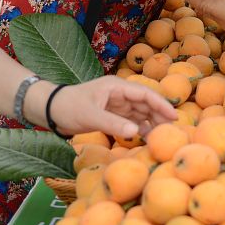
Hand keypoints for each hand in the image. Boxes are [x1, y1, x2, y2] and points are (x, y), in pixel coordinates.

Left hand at [49, 75, 177, 137]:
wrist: (51, 111)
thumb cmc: (69, 108)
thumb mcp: (91, 116)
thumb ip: (113, 124)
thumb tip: (137, 133)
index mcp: (117, 87)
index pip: (145, 93)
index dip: (161, 104)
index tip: (174, 116)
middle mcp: (120, 94)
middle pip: (146, 103)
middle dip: (159, 115)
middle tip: (173, 131)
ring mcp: (116, 105)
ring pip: (140, 113)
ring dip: (151, 123)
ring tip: (162, 137)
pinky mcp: (112, 115)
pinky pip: (131, 122)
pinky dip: (139, 129)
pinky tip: (146, 138)